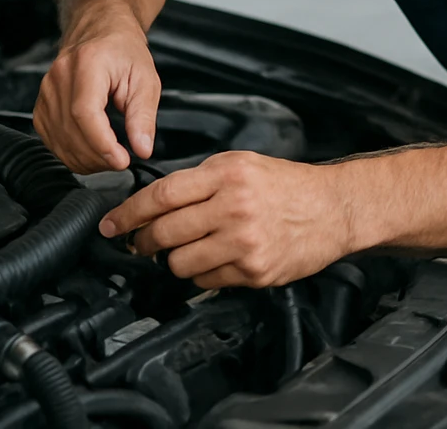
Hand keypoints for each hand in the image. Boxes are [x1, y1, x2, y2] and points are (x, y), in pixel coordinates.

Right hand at [34, 15, 160, 172]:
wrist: (100, 31)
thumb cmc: (123, 51)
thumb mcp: (145, 80)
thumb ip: (143, 116)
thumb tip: (143, 149)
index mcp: (87, 64)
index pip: (85, 112)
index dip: (102, 143)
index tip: (121, 160)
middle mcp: (60, 76)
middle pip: (71, 130)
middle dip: (98, 156)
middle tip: (122, 160)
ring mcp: (46, 91)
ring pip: (59, 140)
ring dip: (86, 159)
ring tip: (110, 157)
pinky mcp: (41, 105)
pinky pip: (50, 140)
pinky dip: (71, 153)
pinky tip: (91, 152)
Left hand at [101, 151, 354, 289]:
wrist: (335, 208)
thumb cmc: (288, 186)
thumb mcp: (243, 165)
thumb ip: (200, 180)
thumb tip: (153, 205)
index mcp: (228, 174)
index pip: (162, 195)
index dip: (128, 212)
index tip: (111, 224)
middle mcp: (235, 207)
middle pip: (165, 232)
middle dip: (144, 242)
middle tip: (141, 243)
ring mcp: (245, 242)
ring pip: (180, 263)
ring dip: (175, 259)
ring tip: (191, 248)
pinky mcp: (254, 270)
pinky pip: (206, 281)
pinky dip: (204, 274)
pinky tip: (219, 259)